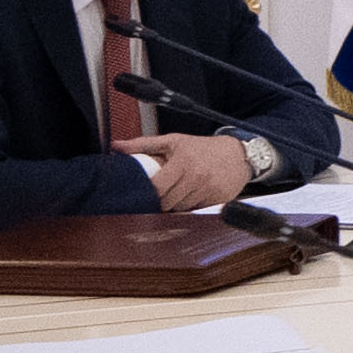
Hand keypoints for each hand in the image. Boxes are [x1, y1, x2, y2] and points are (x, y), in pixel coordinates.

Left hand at [115, 132, 254, 211]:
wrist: (236, 154)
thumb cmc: (201, 148)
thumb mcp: (173, 141)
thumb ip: (143, 144)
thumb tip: (116, 146)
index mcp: (183, 161)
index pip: (158, 189)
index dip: (149, 194)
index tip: (146, 193)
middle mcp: (197, 176)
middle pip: (168, 203)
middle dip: (162, 202)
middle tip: (161, 195)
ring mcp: (208, 190)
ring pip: (181, 209)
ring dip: (176, 205)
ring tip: (177, 194)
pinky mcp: (218, 200)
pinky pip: (196, 211)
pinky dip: (191, 207)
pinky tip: (192, 197)